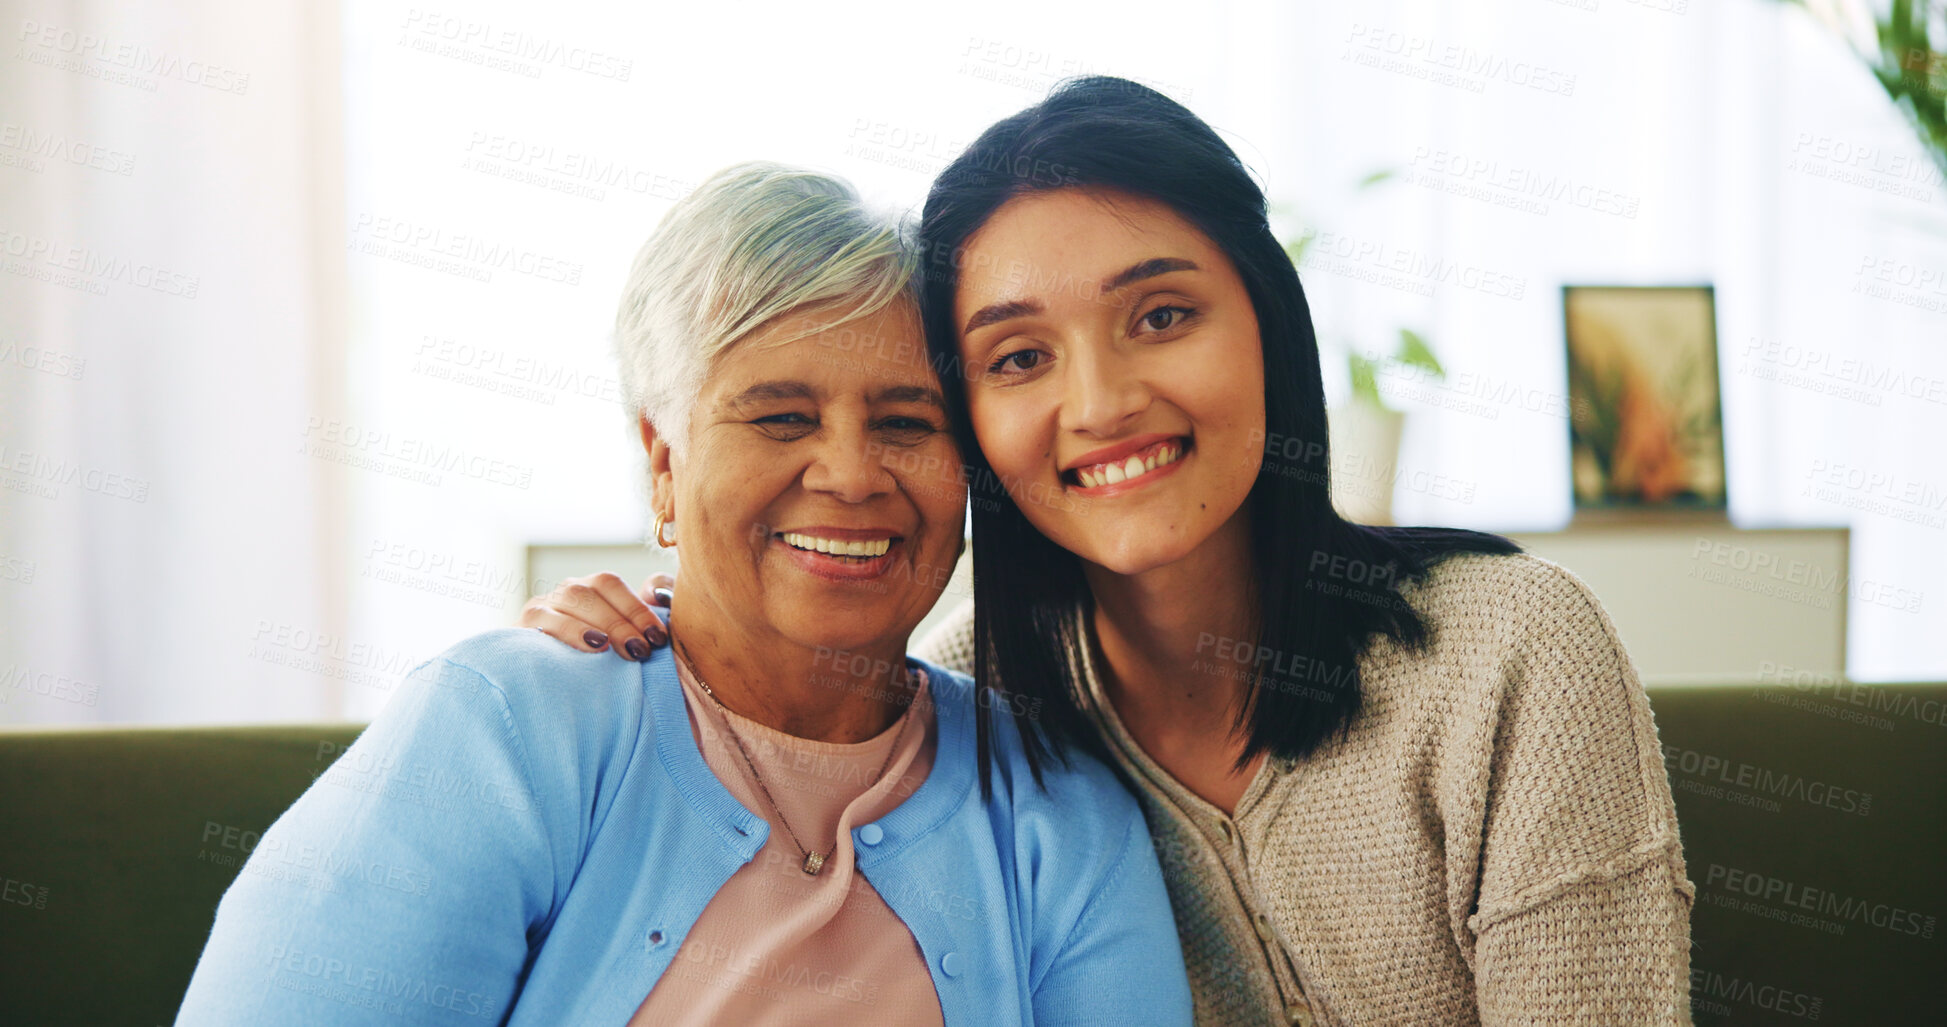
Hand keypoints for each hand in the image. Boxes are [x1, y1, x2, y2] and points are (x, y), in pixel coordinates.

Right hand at [519, 572, 672, 660]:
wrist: (540, 691)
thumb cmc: (595, 663)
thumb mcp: (624, 639)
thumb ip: (645, 611)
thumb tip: (659, 595)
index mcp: (589, 589)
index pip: (611, 584)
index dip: (637, 607)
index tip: (658, 638)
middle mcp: (564, 592)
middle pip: (592, 590)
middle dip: (622, 621)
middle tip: (642, 650)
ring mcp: (542, 606)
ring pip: (571, 597)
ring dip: (600, 622)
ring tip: (623, 648)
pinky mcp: (523, 625)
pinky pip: (545, 619)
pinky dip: (572, 630)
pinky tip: (593, 645)